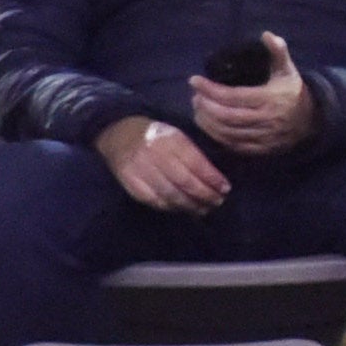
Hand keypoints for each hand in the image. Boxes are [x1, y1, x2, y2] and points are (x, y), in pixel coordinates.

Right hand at [98, 115, 229, 216]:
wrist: (120, 136)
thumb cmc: (157, 136)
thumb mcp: (177, 136)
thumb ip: (193, 154)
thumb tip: (215, 177)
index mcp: (171, 140)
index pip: (196, 163)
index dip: (212, 178)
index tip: (226, 188)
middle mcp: (156, 155)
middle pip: (184, 181)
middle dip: (205, 195)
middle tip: (218, 201)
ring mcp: (141, 171)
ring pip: (171, 194)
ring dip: (191, 205)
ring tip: (205, 209)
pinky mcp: (132, 184)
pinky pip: (156, 201)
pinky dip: (173, 208)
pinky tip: (184, 209)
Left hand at [190, 37, 316, 159]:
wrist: (310, 121)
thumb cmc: (292, 91)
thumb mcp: (288, 70)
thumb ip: (278, 52)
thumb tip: (266, 35)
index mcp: (270, 98)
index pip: (233, 96)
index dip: (210, 89)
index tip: (194, 81)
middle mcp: (265, 119)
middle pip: (226, 116)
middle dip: (206, 106)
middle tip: (195, 96)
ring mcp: (262, 136)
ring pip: (227, 132)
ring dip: (207, 122)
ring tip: (198, 109)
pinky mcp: (259, 149)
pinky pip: (233, 145)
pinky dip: (216, 136)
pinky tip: (208, 125)